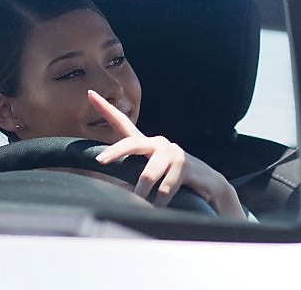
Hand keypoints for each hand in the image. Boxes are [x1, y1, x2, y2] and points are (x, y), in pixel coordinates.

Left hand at [89, 90, 243, 218]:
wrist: (209, 186)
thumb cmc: (175, 183)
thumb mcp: (151, 178)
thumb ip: (132, 178)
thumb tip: (110, 190)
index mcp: (146, 145)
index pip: (122, 123)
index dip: (106, 108)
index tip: (90, 94)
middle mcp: (157, 144)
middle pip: (131, 143)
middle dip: (115, 152)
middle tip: (101, 161)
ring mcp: (172, 152)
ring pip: (147, 175)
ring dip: (141, 194)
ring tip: (139, 204)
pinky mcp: (184, 164)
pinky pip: (164, 188)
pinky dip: (159, 202)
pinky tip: (159, 206)